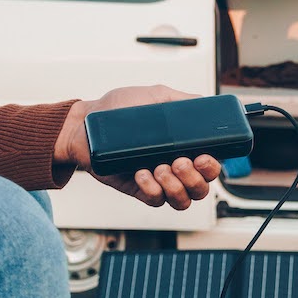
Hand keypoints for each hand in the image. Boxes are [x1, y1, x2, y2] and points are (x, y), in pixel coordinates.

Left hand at [55, 86, 223, 208]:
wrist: (85, 123)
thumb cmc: (118, 109)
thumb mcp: (154, 97)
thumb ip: (182, 100)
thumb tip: (207, 103)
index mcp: (182, 147)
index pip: (209, 167)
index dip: (212, 167)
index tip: (203, 156)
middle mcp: (173, 168)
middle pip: (200, 189)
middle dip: (195, 178)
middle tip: (179, 161)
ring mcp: (156, 181)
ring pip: (182, 201)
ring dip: (177, 187)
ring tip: (160, 168)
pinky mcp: (137, 190)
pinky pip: (156, 201)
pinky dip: (153, 190)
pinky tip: (142, 173)